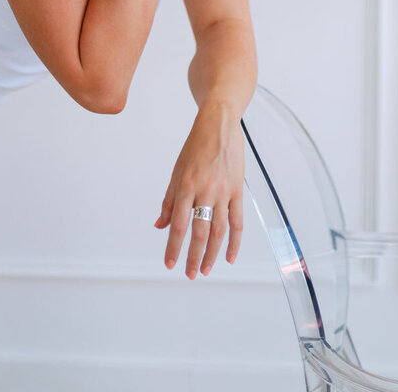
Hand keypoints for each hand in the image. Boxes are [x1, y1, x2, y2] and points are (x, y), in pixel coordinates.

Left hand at [154, 102, 244, 278]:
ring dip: (212, 254)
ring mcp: (223, 191)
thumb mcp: (177, 170)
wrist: (219, 124)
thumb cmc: (195, 146)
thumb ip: (169, 200)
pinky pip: (237, 221)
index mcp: (186, 185)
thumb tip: (160, 226)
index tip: (169, 264)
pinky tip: (230, 256)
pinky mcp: (237, 190)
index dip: (173, 247)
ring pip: (219, 231)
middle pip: (199, 232)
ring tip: (205, 270)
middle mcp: (205, 191)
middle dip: (193, 256)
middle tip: (189, 274)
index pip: (178, 224)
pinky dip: (235, 241)